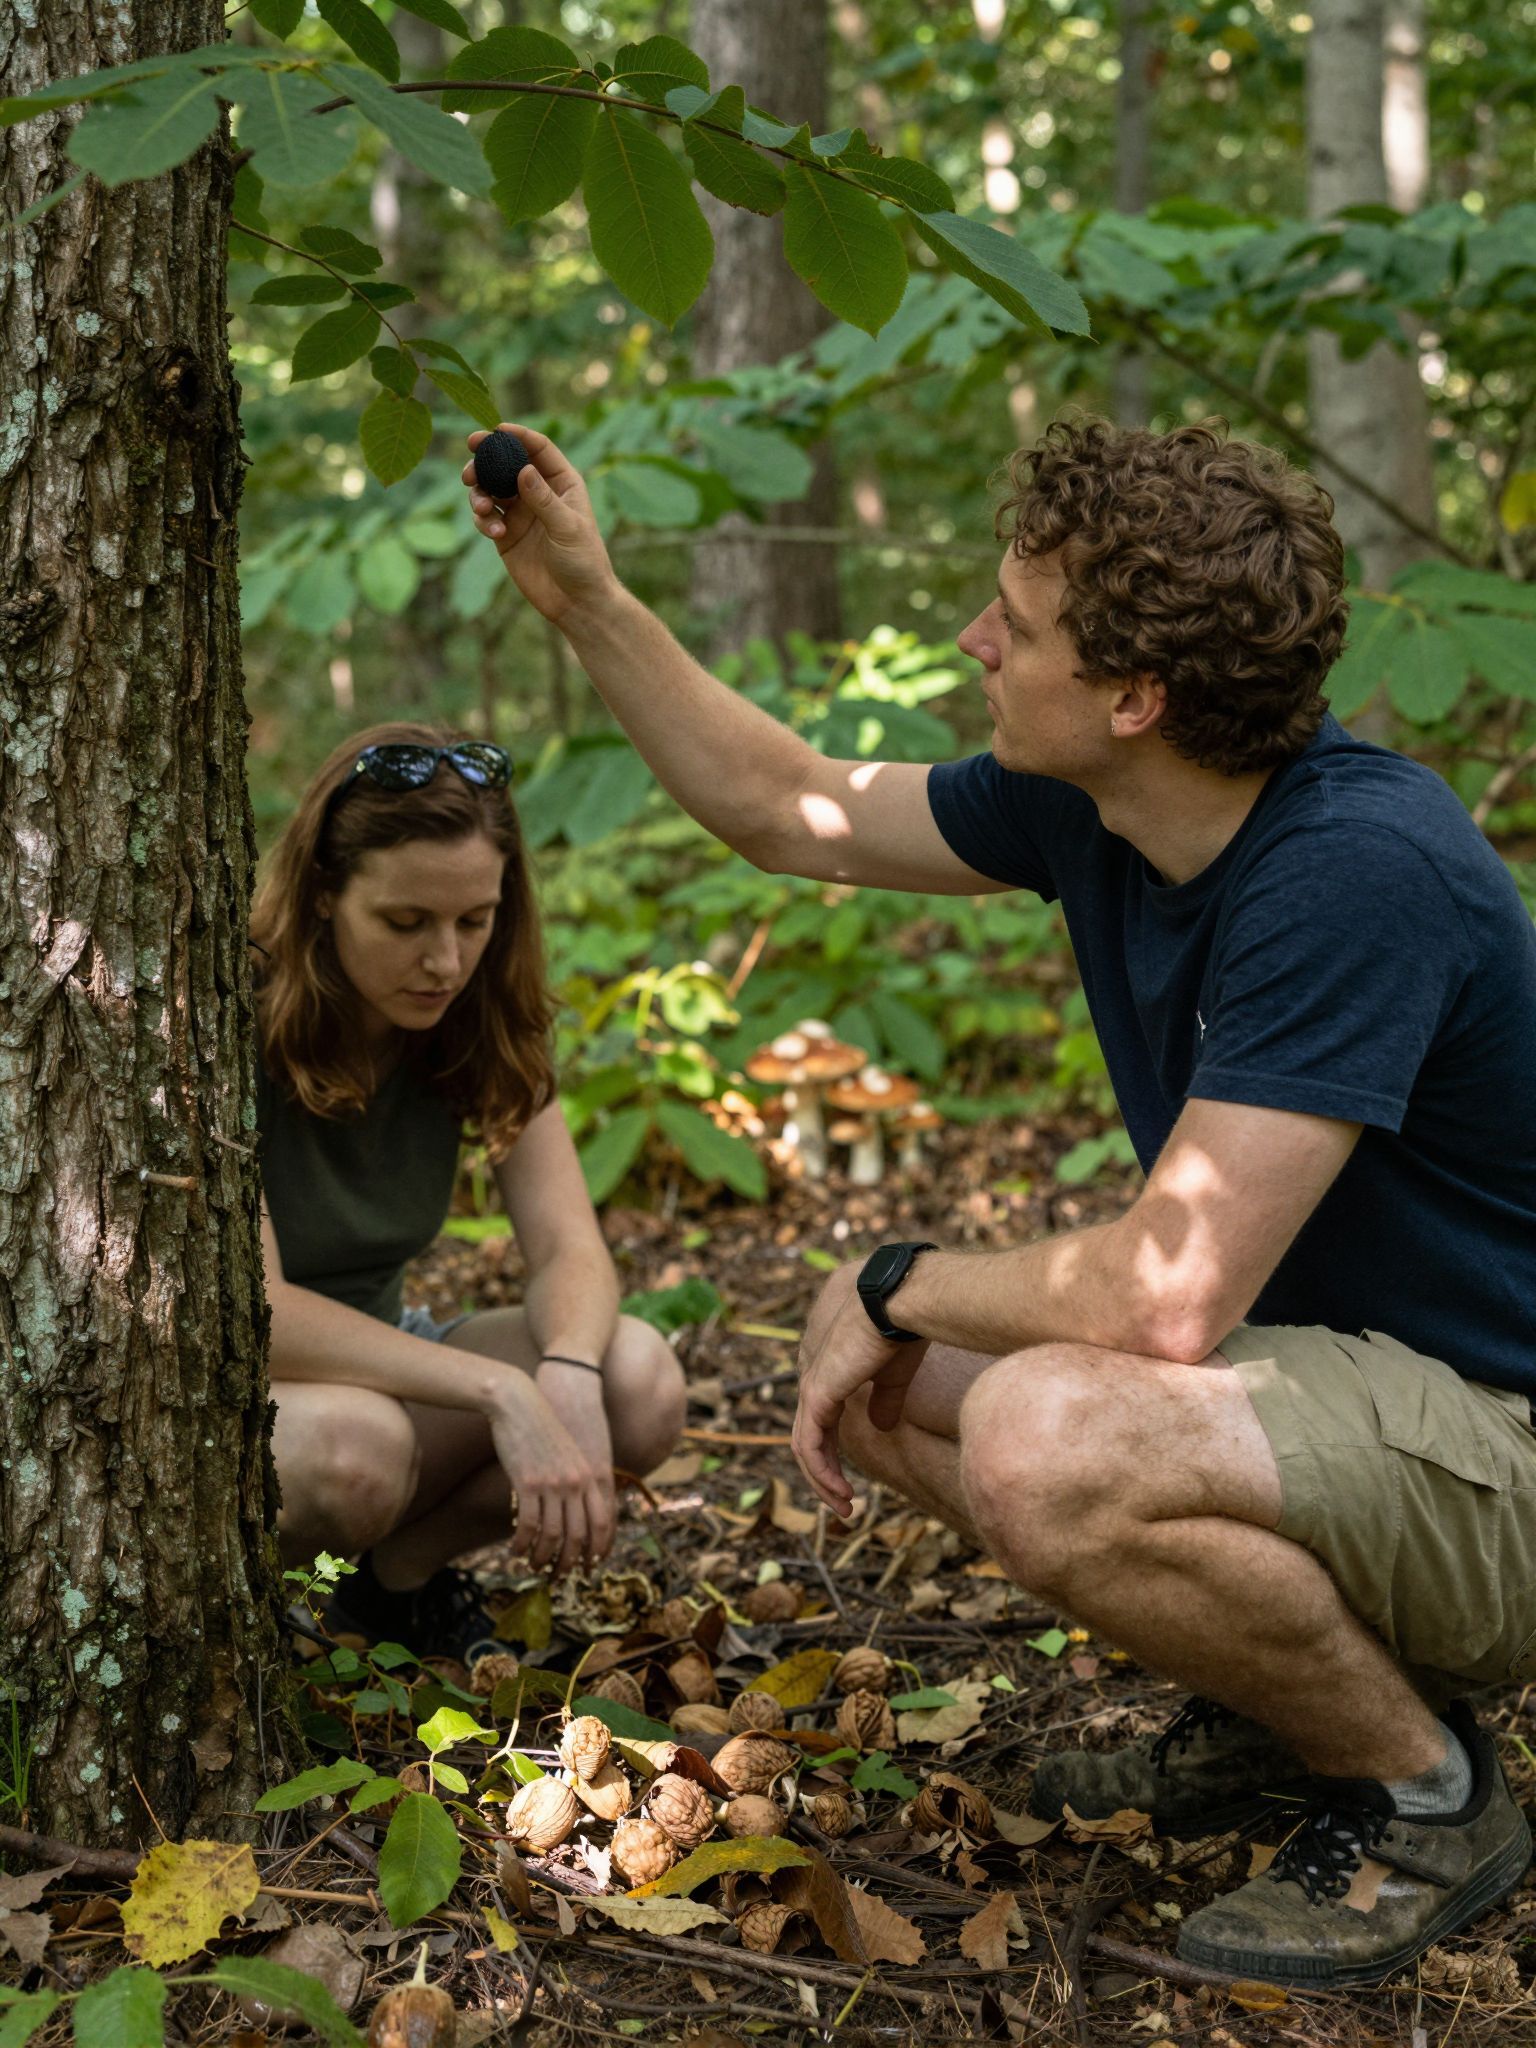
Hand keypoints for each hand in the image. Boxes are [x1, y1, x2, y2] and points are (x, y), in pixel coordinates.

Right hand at [462, 424, 619, 625]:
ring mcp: (521, 512)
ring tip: (482, 505)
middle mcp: (538, 492)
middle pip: (506, 463)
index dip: (516, 435)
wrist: (576, 602)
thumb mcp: (567, 528)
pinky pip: (485, 516)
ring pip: (490, 487)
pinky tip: (494, 531)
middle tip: (469, 461)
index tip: (495, 430)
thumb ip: (544, 499)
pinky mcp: (506, 534)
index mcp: (562, 482)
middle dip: (486, 460)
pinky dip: (483, 519)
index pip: (538, 449)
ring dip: (479, 492)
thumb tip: (523, 469)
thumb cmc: (583, 562)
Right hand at [536, 1361, 617, 1566]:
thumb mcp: (570, 1454)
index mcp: (590, 1475)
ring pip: (553, 1535)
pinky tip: (515, 1549)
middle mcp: (576, 1482)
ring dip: (543, 1557)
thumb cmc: (543, 1428)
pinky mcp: (528, 1482)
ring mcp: (553, 1483)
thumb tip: (574, 1510)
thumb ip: (577, 1479)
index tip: (591, 1565)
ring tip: (533, 1566)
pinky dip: (522, 1543)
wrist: (520, 1404)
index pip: (603, 1521)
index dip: (599, 1548)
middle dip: (569, 1562)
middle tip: (558, 1576)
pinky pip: (529, 1524)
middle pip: (579, 1535)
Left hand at [792, 1265, 931, 1518]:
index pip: (820, 1412)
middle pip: (809, 1433)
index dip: (833, 1446)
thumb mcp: (893, 1373)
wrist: (900, 1299)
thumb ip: (885, 1399)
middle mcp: (811, 1370)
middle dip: (825, 1472)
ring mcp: (810, 1382)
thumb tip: (882, 1425)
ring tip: (846, 1507)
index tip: (852, 1473)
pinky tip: (842, 1493)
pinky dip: (822, 1473)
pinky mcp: (816, 1392)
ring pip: (806, 1444)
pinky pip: (809, 1445)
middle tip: (846, 1502)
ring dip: (824, 1480)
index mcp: (826, 1361)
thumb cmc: (903, 1326)